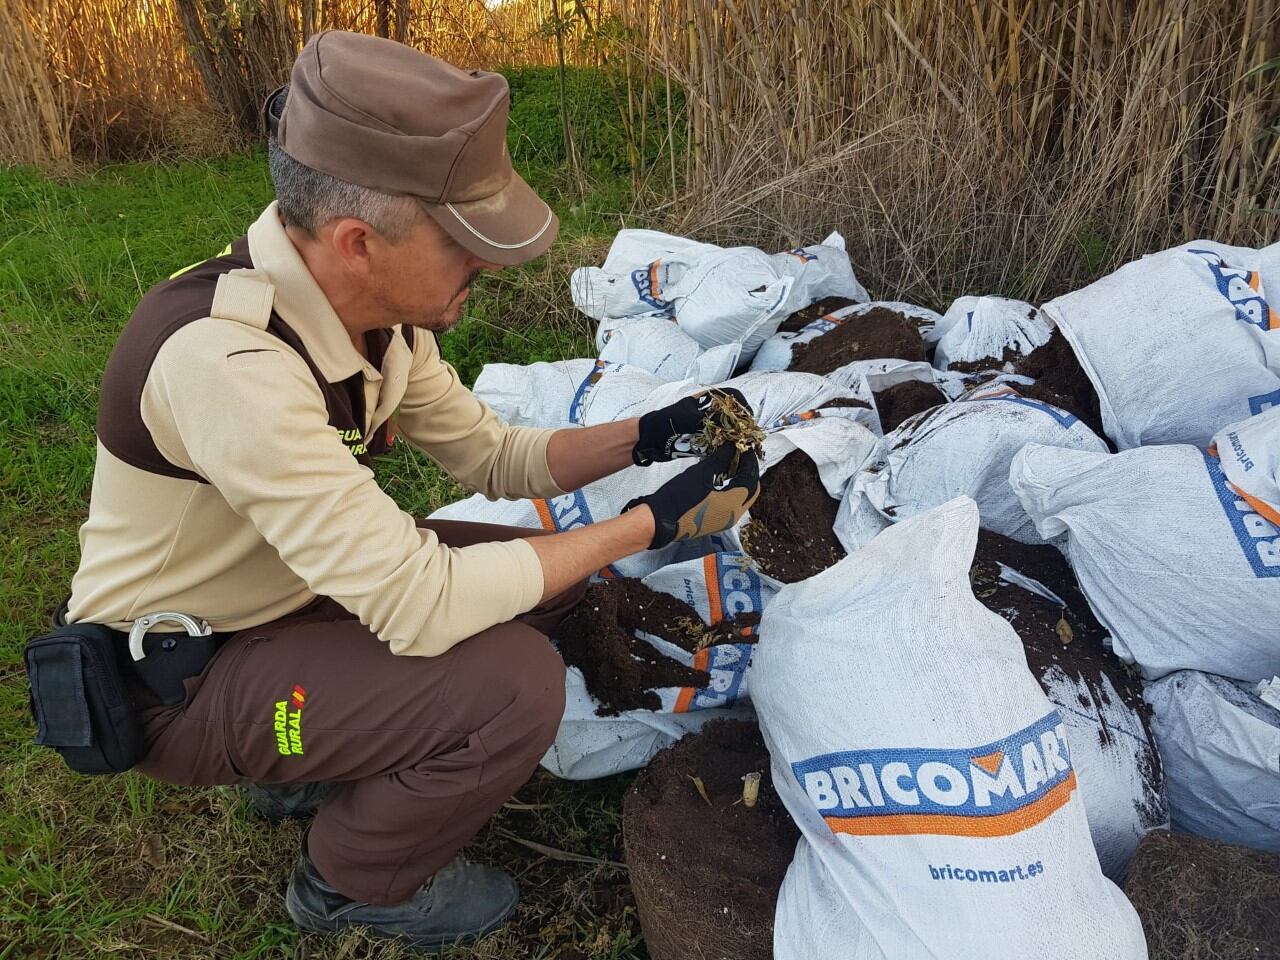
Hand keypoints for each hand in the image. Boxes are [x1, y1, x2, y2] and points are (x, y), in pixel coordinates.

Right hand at [624, 442, 760, 548]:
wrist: (658, 521)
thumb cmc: (679, 497)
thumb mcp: (701, 474)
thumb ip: (720, 459)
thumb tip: (732, 446)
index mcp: (733, 504)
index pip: (751, 479)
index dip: (750, 461)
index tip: (745, 447)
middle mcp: (733, 516)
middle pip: (750, 491)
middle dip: (747, 472)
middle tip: (740, 455)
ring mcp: (724, 521)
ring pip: (740, 498)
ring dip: (739, 481)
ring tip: (730, 463)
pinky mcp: (714, 522)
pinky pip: (730, 504)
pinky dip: (730, 490)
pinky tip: (720, 477)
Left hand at [632, 388, 751, 465]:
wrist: (649, 439)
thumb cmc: (666, 423)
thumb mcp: (690, 418)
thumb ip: (710, 421)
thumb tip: (729, 426)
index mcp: (705, 400)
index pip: (731, 396)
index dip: (742, 406)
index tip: (747, 419)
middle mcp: (707, 411)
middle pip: (732, 414)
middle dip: (740, 424)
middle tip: (745, 436)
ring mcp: (704, 425)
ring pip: (726, 429)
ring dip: (732, 437)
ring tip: (738, 446)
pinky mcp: (701, 439)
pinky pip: (718, 442)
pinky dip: (723, 447)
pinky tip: (726, 453)